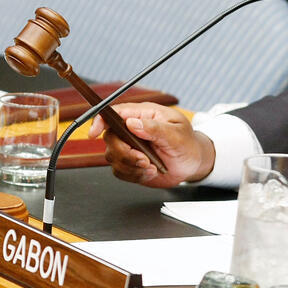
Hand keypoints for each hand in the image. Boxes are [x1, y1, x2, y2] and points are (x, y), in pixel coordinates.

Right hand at [89, 102, 213, 187]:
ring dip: (131, 166)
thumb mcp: (177, 134)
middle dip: (125, 153)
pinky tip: (149, 172)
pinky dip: (134, 175)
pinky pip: (120, 171)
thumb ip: (155, 128)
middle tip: (144, 160)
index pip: (115, 112)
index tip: (94, 132)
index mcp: (143, 114)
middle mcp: (132, 130)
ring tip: (151, 167)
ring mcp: (130, 147)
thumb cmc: (187, 143)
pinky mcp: (131, 163)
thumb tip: (132, 122)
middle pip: (110, 138)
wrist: (192, 163)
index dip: (100, 121)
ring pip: (113, 157)